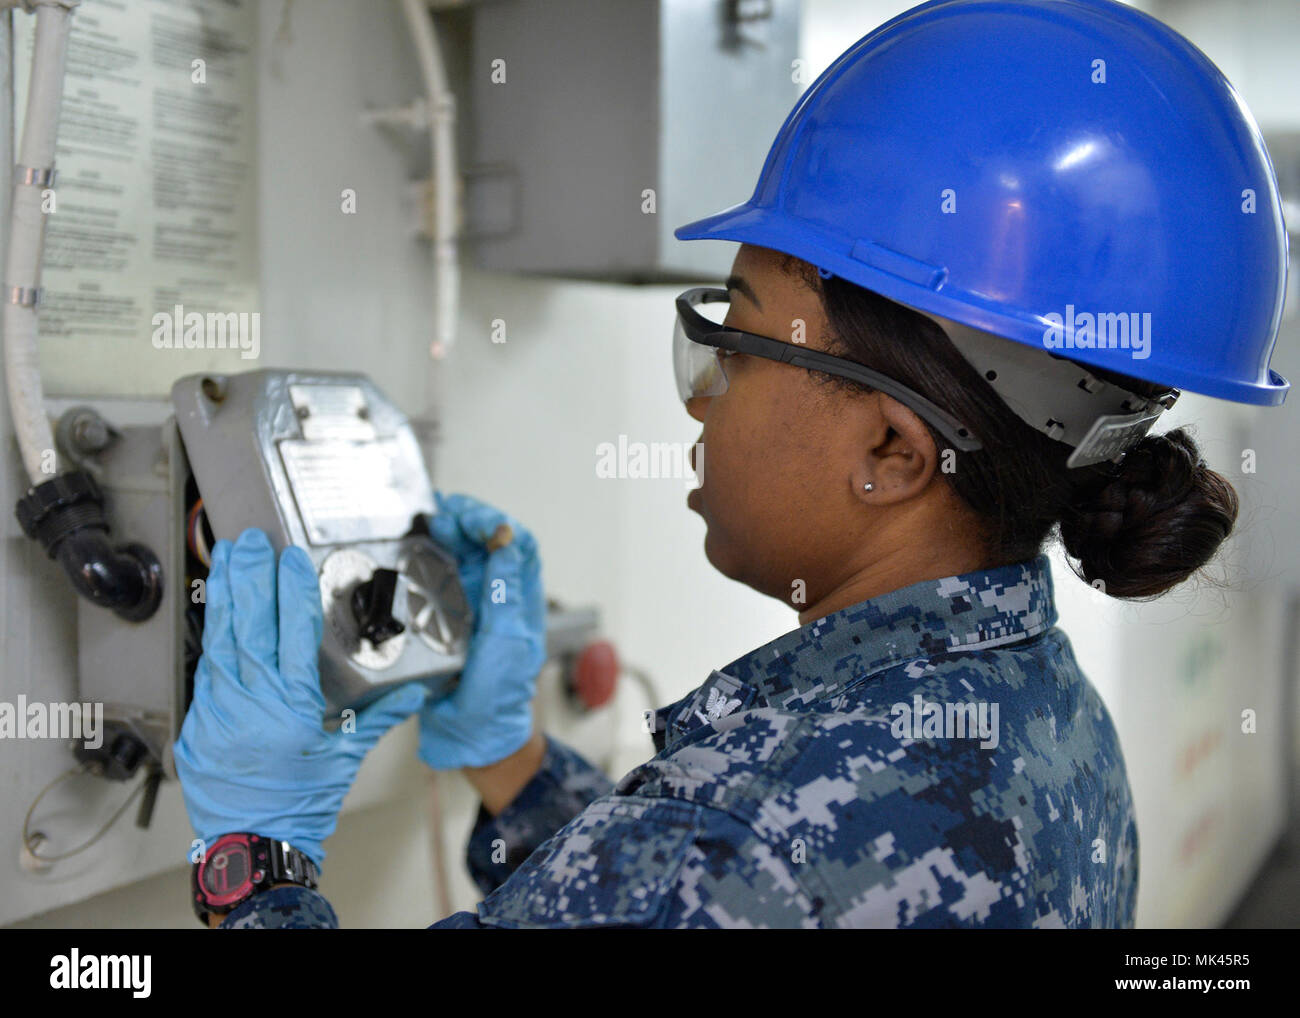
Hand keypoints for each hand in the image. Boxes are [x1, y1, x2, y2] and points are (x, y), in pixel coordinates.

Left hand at [173, 528, 426, 867]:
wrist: (254, 849)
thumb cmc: (302, 807)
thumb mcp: (345, 760)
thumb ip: (377, 719)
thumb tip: (413, 695)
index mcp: (292, 706)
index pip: (292, 632)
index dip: (292, 590)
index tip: (292, 559)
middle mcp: (251, 702)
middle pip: (249, 625)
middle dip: (250, 577)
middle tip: (249, 541)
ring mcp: (218, 712)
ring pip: (220, 641)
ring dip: (224, 596)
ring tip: (226, 560)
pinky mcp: (198, 725)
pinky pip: (206, 672)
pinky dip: (212, 638)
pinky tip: (216, 614)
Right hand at [420, 492, 545, 769]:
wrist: (471, 736)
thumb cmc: (497, 696)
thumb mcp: (506, 642)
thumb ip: (505, 592)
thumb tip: (506, 541)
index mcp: (519, 600)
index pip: (518, 545)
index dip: (496, 523)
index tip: (471, 519)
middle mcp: (496, 597)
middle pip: (487, 542)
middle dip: (466, 519)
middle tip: (441, 513)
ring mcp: (469, 606)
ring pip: (461, 555)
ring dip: (445, 534)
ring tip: (426, 522)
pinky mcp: (443, 618)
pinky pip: (436, 578)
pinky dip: (425, 557)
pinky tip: (411, 549)